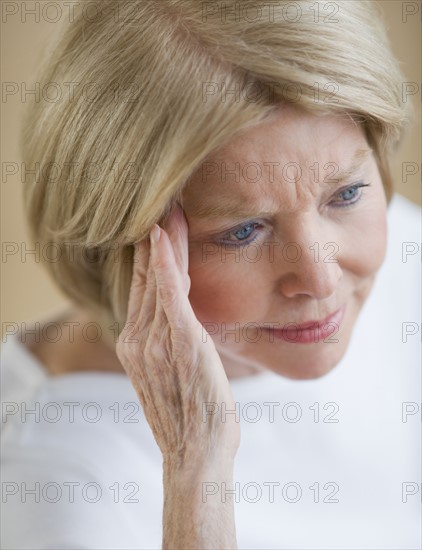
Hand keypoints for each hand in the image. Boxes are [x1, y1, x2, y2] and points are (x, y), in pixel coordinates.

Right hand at [116, 203, 239, 466]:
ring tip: (168, 208)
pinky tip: (164, 236)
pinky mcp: (178, 341)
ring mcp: (154, 340)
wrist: (195, 453)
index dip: (149, 258)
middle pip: (144, 278)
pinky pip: (167, 293)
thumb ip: (173, 344)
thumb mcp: (177, 376)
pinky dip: (164, 262)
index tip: (158, 230)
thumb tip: (186, 324)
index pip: (142, 290)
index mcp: (137, 345)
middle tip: (162, 206)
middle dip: (153, 241)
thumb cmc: (194, 417)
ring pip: (155, 279)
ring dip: (162, 241)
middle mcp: (138, 338)